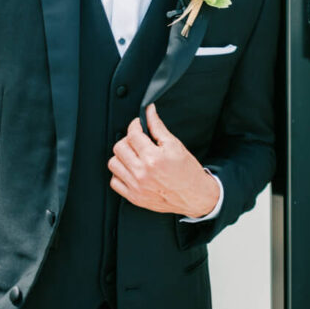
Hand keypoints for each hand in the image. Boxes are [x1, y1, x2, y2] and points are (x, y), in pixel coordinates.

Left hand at [108, 103, 218, 217]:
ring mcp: (136, 186)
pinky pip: (114, 182)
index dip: (135, 125)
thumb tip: (149, 111)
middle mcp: (142, 173)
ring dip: (122, 157)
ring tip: (134, 156)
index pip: (132, 134)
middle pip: (119, 147)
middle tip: (138, 141)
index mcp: (153, 158)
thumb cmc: (188, 173)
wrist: (195, 196)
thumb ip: (158, 127)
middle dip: (128, 140)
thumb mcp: (175, 145)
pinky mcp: (134, 197)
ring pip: (114, 163)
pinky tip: (131, 170)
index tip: (139, 125)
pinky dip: (120, 174)